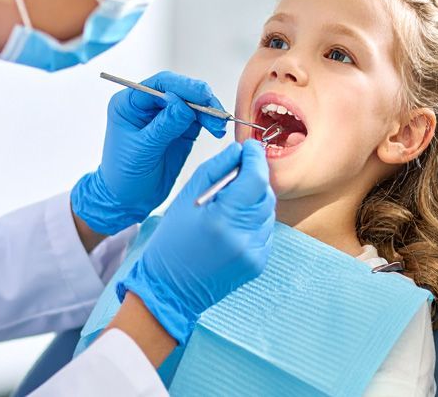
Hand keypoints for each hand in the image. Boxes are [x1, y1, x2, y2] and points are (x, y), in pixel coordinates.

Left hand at [71, 71, 227, 235]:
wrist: (129, 199)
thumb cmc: (124, 174)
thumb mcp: (143, 150)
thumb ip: (164, 126)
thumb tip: (184, 105)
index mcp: (130, 103)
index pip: (160, 84)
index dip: (184, 86)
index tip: (203, 94)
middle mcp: (149, 105)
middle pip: (181, 91)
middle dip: (201, 99)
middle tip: (217, 112)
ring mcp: (166, 116)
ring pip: (193, 104)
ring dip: (209, 112)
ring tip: (219, 126)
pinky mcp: (181, 129)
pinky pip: (199, 119)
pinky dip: (211, 122)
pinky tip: (217, 130)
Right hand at [116, 140, 274, 344]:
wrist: (170, 288)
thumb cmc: (172, 241)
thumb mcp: (186, 197)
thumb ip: (215, 169)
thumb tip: (239, 151)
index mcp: (222, 219)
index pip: (255, 178)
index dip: (255, 158)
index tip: (250, 148)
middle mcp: (243, 237)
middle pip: (265, 193)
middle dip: (254, 179)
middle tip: (235, 177)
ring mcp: (253, 253)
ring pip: (268, 211)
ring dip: (254, 201)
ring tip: (229, 206)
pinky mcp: (258, 263)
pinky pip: (265, 230)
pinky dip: (254, 221)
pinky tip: (233, 225)